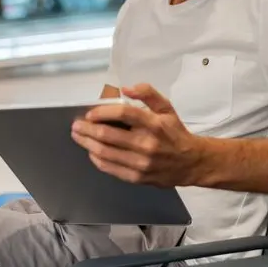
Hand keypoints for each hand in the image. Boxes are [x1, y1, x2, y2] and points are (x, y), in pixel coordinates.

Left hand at [71, 84, 206, 186]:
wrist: (191, 163)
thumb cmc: (175, 133)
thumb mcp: (167, 108)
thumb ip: (148, 94)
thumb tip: (126, 89)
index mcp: (153, 124)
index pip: (122, 114)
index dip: (102, 112)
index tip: (90, 113)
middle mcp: (146, 144)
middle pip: (108, 135)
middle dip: (87, 129)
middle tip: (76, 125)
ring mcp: (140, 163)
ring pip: (105, 153)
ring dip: (87, 144)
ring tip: (78, 136)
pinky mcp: (137, 177)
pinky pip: (110, 168)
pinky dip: (97, 159)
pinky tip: (92, 152)